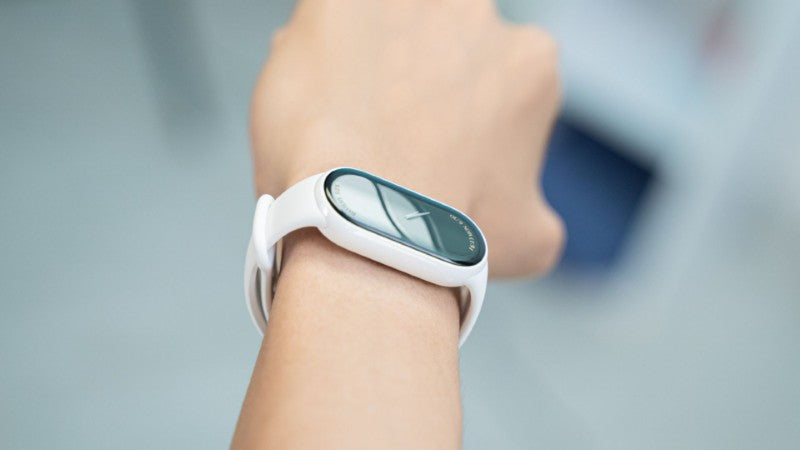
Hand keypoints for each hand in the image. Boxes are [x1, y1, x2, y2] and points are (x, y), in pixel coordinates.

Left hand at [250, 0, 564, 276]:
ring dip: (367, 68)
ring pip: (380, 31)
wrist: (366, 224)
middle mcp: (474, 13)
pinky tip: (311, 111)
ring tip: (343, 128)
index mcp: (528, 61)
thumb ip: (534, 208)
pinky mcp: (333, 3)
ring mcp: (402, 2)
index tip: (434, 149)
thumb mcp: (528, 237)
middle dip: (416, 81)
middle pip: (436, 46)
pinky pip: (321, 25)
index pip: (493, 77)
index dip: (461, 117)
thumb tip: (529, 218)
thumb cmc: (445, 233)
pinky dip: (313, 60)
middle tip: (386, 137)